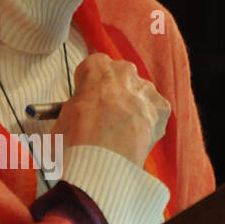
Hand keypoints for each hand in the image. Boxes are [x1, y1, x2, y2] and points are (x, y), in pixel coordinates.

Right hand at [57, 53, 170, 167]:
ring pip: (139, 96)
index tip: (87, 103)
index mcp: (96, 66)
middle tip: (105, 120)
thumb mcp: (63, 115)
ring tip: (120, 135)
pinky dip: (148, 125)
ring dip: (132, 111)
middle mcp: (124, 71)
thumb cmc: (77, 136)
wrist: (102, 157)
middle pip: (120, 80)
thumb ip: (75, 108)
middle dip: (114, 97)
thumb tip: (76, 120)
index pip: (93, 70)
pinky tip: (135, 139)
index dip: (90, 89)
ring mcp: (145, 88)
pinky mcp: (161, 108)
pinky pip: (155, 114)